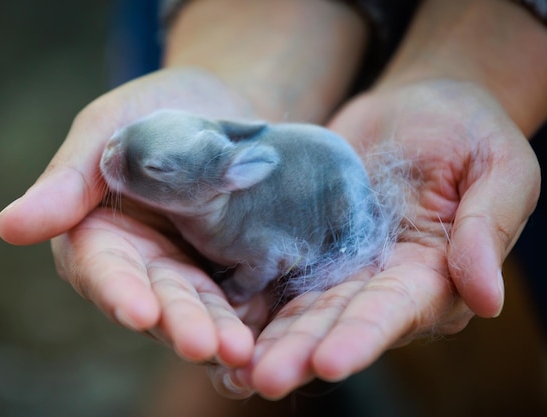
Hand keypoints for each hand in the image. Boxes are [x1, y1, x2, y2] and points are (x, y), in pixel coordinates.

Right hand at [0, 67, 259, 365]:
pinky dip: (250, 318)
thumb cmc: (154, 108)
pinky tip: (265, 336)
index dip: (119, 291)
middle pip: (156, 300)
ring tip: (241, 351)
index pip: (103, 269)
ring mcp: (189, 271)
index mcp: (100, 233)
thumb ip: (69, 177)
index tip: (140, 311)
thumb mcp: (108, 125)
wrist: (223, 106)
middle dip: (179, 323)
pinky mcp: (231, 271)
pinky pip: (239, 300)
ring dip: (217, 331)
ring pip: (200, 309)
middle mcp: (142, 263)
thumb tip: (9, 227)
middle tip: (204, 345)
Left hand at [213, 79, 540, 398]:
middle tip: (262, 378)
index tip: (328, 363)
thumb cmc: (472, 133)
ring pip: (298, 308)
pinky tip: (217, 317)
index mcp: (430, 276)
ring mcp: (339, 264)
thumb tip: (489, 300)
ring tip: (228, 364)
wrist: (421, 106)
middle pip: (336, 322)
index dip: (362, 338)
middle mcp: (379, 282)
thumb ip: (487, 229)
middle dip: (300, 352)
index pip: (394, 313)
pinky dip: (249, 297)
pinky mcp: (306, 240)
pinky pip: (275, 271)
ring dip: (267, 337)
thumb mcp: (500, 168)